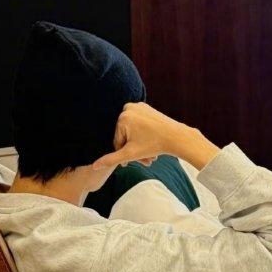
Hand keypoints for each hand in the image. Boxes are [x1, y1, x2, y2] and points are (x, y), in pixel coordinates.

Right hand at [93, 102, 219, 170]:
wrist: (176, 136)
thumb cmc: (154, 145)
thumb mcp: (131, 154)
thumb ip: (111, 159)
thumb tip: (94, 166)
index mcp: (122, 117)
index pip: (118, 141)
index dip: (125, 154)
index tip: (135, 161)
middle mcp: (128, 108)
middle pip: (125, 135)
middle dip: (134, 149)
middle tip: (146, 160)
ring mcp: (138, 106)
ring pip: (132, 130)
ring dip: (138, 143)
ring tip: (150, 153)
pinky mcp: (146, 107)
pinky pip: (139, 123)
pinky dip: (142, 133)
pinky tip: (151, 140)